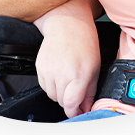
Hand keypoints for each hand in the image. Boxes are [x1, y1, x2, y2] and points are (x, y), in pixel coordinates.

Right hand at [35, 0, 100, 118]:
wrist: (67, 23)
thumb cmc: (84, 42)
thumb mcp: (95, 67)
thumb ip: (90, 91)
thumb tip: (86, 108)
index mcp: (79, 74)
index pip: (70, 104)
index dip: (74, 111)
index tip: (78, 111)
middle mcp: (62, 74)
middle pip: (61, 102)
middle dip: (70, 99)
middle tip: (77, 87)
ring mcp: (48, 71)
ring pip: (52, 95)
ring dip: (60, 92)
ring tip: (69, 75)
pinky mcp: (39, 68)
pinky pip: (45, 86)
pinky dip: (52, 84)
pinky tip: (60, 71)